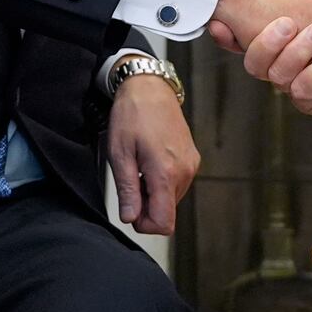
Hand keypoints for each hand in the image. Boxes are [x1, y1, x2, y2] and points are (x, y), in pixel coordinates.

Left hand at [106, 59, 199, 235]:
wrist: (150, 87)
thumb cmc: (132, 115)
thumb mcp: (120, 154)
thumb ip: (127, 190)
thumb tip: (130, 218)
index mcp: (166, 172)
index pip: (164, 224)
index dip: (144, 225)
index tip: (130, 209)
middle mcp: (185, 171)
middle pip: (168, 212)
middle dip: (147, 206)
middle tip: (129, 181)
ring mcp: (191, 164)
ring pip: (172, 198)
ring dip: (154, 193)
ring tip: (139, 167)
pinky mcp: (192, 158)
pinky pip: (177, 183)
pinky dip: (162, 181)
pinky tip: (149, 161)